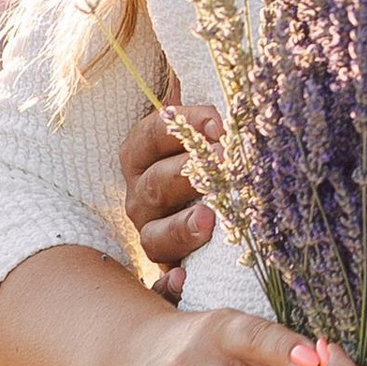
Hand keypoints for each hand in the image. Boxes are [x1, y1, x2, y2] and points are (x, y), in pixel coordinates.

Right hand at [120, 104, 220, 302]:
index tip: (218, 124)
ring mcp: (152, 236)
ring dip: (181, 227)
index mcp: (143, 157)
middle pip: (154, 184)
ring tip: (209, 220)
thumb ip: (208, 111)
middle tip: (220, 165)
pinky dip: (167, 287)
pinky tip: (182, 280)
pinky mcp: (168, 271)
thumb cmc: (216, 157)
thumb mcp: (208, 130)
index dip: (180, 125)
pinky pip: (159, 286)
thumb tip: (223, 78)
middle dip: (186, 174)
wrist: (219, 210)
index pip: (149, 136)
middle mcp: (142, 198)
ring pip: (154, 236)